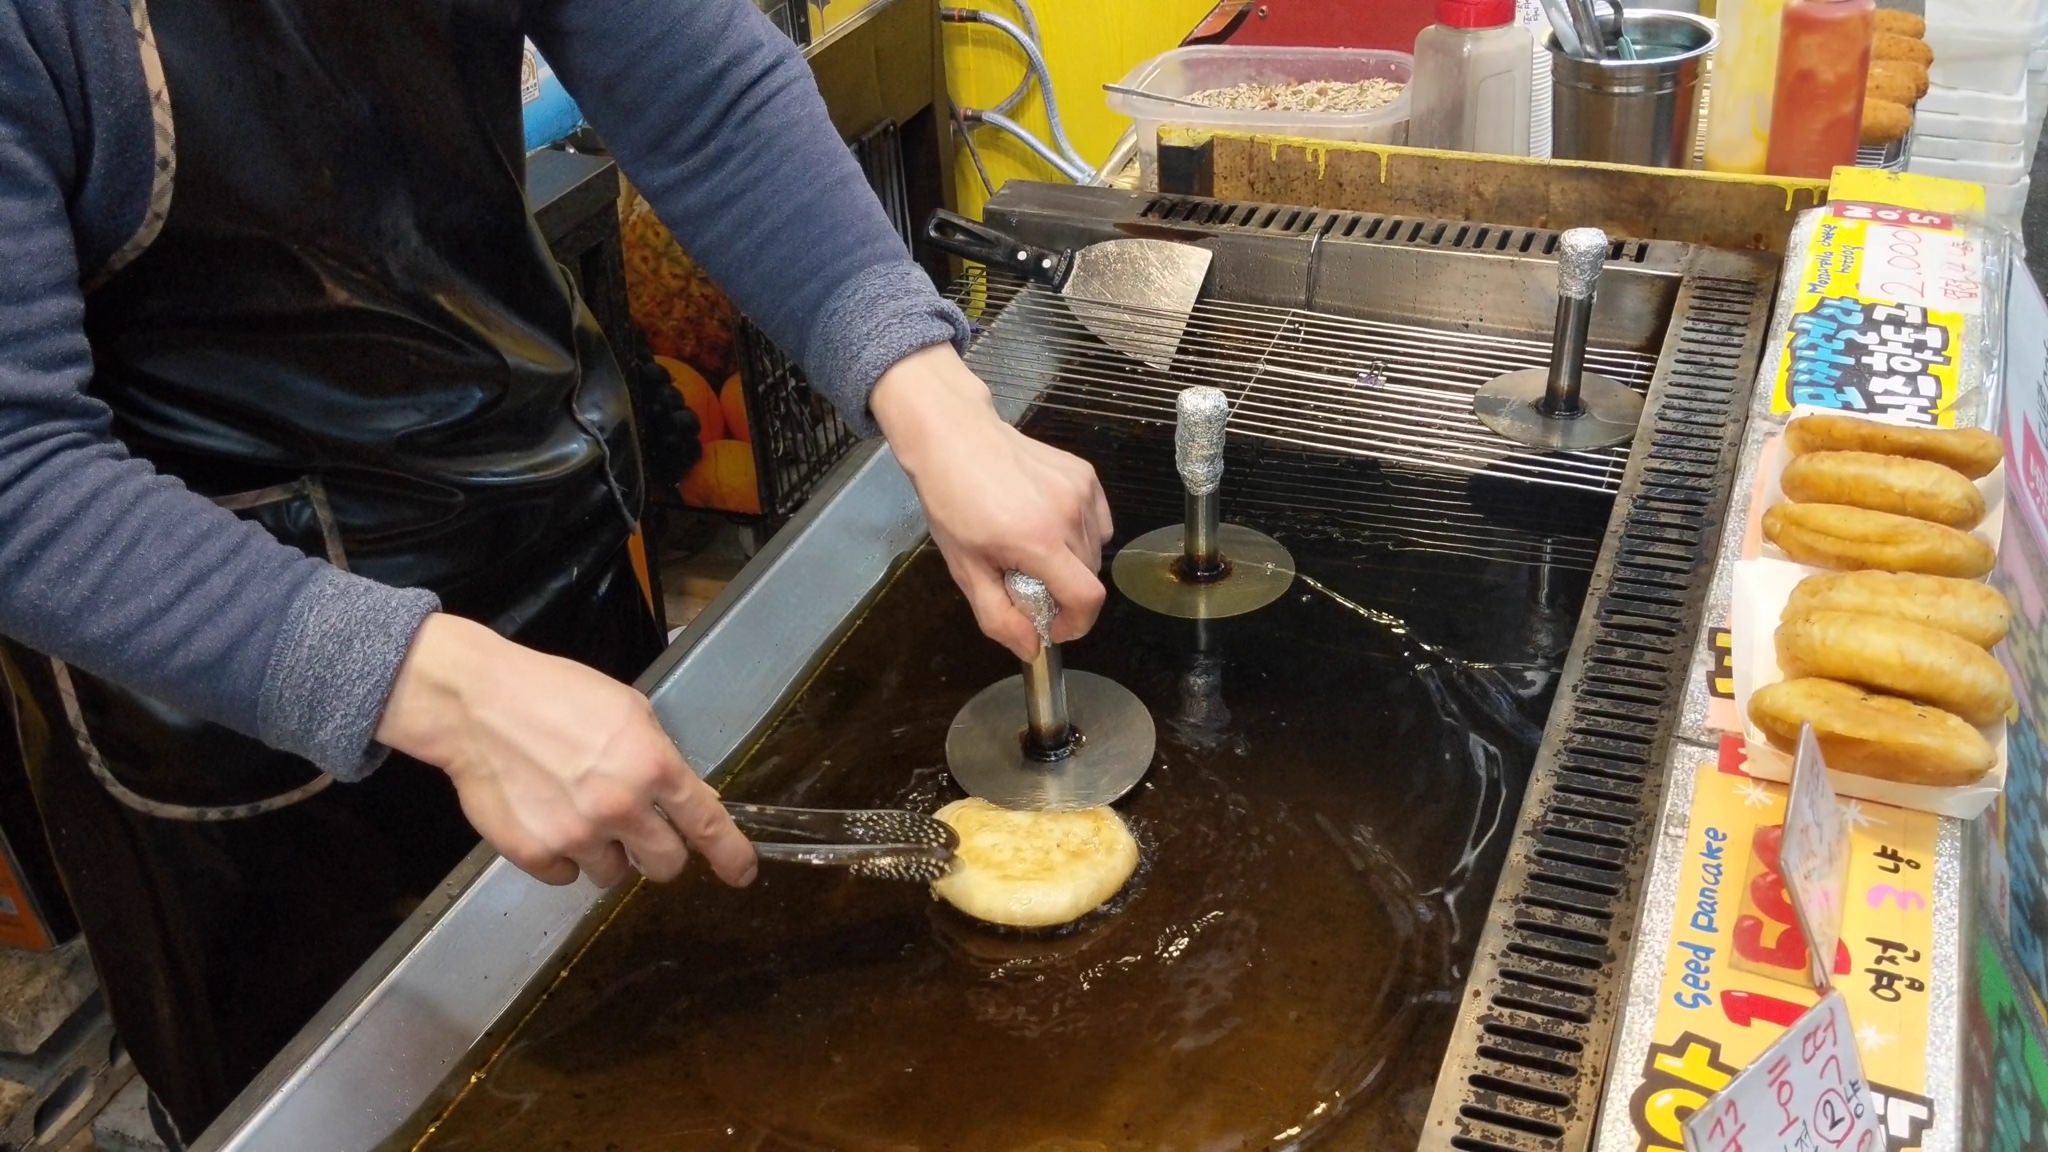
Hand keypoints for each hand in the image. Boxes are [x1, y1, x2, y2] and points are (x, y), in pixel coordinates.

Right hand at [375, 615, 757, 889]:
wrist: (476, 704)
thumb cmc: (555, 694)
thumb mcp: (628, 711)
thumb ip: (660, 759)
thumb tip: (686, 801)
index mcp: (653, 765)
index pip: (707, 824)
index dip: (730, 855)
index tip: (741, 873)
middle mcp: (621, 807)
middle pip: (666, 865)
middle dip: (659, 853)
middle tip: (638, 831)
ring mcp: (576, 835)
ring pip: (613, 874)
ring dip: (606, 853)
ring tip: (577, 812)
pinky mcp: (536, 854)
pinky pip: (566, 876)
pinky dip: (562, 856)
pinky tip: (545, 818)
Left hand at [870, 344, 1112, 660]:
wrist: (955, 437)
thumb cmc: (953, 502)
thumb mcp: (965, 569)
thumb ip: (999, 617)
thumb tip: (1032, 649)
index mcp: (1038, 541)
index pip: (1087, 599)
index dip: (1078, 624)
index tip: (1055, 627)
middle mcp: (1069, 515)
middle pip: (1090, 577)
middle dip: (1065, 593)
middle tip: (1028, 582)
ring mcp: (1081, 491)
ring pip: (1095, 550)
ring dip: (1072, 562)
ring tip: (1034, 548)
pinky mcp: (1085, 474)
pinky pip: (1099, 522)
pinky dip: (1081, 534)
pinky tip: (1049, 524)